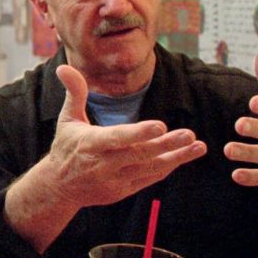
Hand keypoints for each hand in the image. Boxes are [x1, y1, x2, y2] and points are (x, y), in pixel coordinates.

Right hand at [32, 65, 206, 209]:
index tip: (160, 125)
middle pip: (139, 154)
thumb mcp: (66, 119)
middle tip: (189, 134)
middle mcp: (104, 164)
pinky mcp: (124, 190)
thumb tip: (63, 67)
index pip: (117, 138)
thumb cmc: (66, 147)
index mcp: (91, 144)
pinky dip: (167, 167)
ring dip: (176, 157)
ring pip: (150, 168)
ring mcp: (115, 180)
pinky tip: (185, 156)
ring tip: (198, 146)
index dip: (138, 133)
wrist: (59, 188)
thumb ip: (74, 93)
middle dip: (166, 145)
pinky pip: (150, 178)